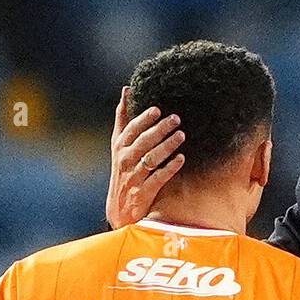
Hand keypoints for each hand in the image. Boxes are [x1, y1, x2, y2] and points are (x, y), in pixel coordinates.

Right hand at [106, 86, 184, 227]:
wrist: (119, 210)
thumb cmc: (123, 171)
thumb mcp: (119, 145)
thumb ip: (123, 119)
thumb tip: (127, 90)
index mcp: (119, 147)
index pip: (131, 130)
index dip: (143, 119)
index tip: (157, 109)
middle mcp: (125, 160)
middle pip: (142, 142)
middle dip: (159, 129)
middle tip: (176, 119)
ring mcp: (133, 177)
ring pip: (151, 158)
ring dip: (166, 146)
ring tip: (181, 135)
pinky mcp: (143, 192)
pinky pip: (158, 178)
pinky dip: (170, 168)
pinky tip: (181, 159)